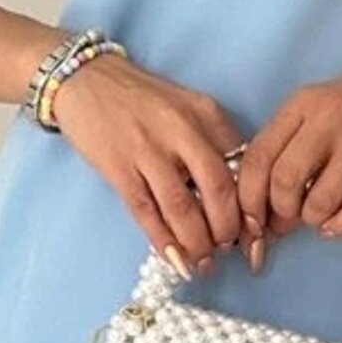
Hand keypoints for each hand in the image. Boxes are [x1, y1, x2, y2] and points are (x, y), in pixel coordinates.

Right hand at [49, 52, 248, 276]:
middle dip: (227, 229)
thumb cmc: (140, 98)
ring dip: (196, 243)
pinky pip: (146, 213)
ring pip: (182, 208)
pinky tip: (175, 258)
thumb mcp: (187, 106)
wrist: (85, 80)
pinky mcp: (118, 168)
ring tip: (203, 262)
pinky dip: (163, 241)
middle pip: (218, 189)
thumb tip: (235, 193)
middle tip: (228, 249)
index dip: (252, 204)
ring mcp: (147, 150)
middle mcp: (181, 130)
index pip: (241, 165)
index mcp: (205, 114)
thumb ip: (213, 139)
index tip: (256, 232)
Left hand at [235, 56, 341, 244]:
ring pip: (318, 203)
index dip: (248, 196)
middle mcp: (328, 120)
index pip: (258, 156)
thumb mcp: (318, 107)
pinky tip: (337, 222)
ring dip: (312, 220)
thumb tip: (264, 205)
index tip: (250, 217)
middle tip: (287, 220)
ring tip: (318, 214)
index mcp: (303, 104)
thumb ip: (288, 146)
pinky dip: (339, 227)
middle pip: (284, 182)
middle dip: (280, 212)